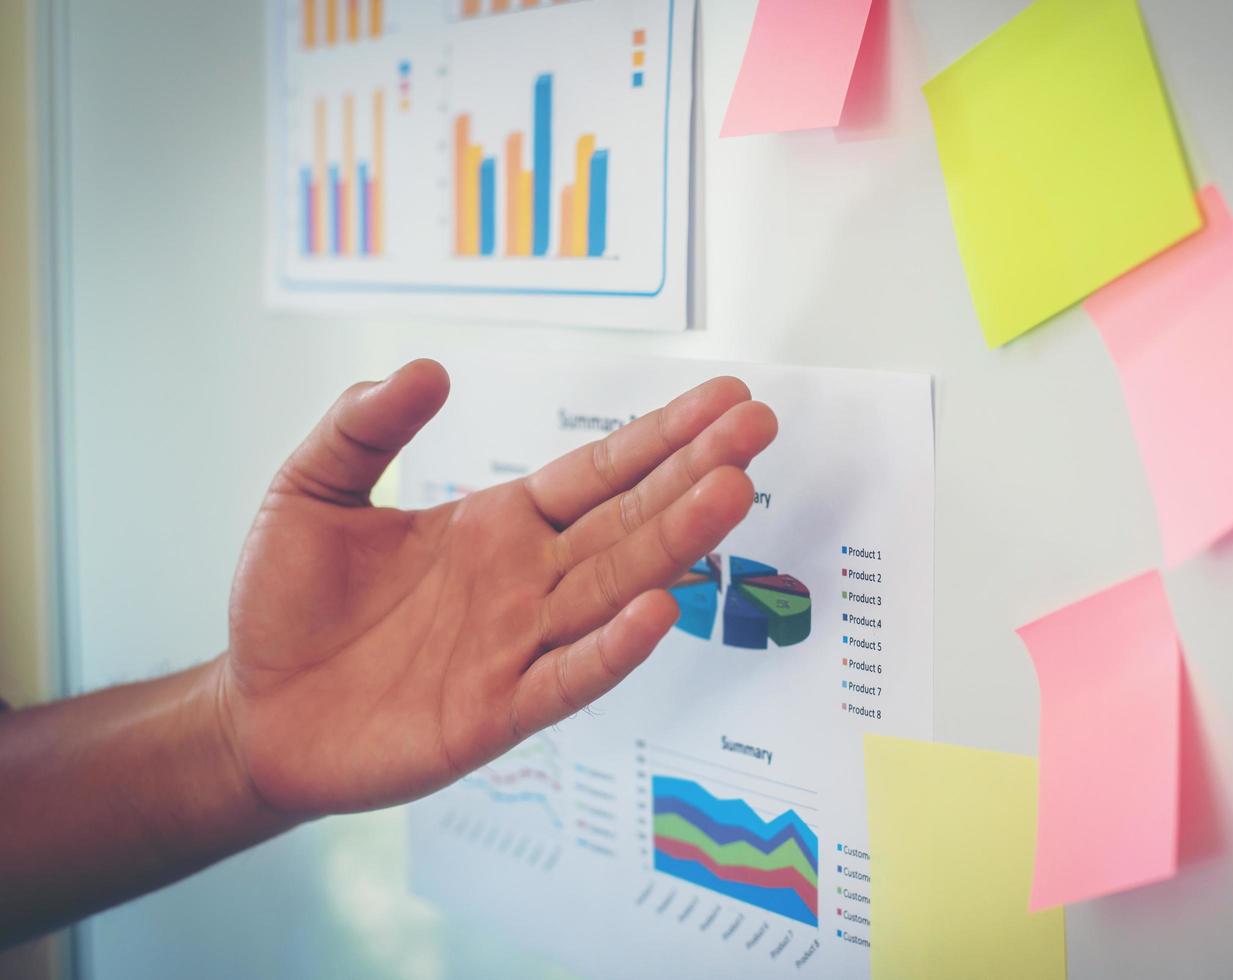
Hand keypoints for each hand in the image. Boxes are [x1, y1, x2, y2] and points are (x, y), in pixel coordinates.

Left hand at [217, 360, 776, 818]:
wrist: (256, 712)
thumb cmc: (288, 605)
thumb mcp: (311, 490)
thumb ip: (363, 428)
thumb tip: (425, 367)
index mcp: (498, 524)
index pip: (597, 472)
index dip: (660, 435)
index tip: (724, 398)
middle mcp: (526, 579)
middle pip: (626, 520)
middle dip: (692, 472)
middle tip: (758, 427)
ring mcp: (519, 645)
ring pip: (612, 587)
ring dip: (673, 544)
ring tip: (730, 494)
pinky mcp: (496, 712)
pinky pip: (566, 677)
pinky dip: (612, 649)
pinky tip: (658, 612)